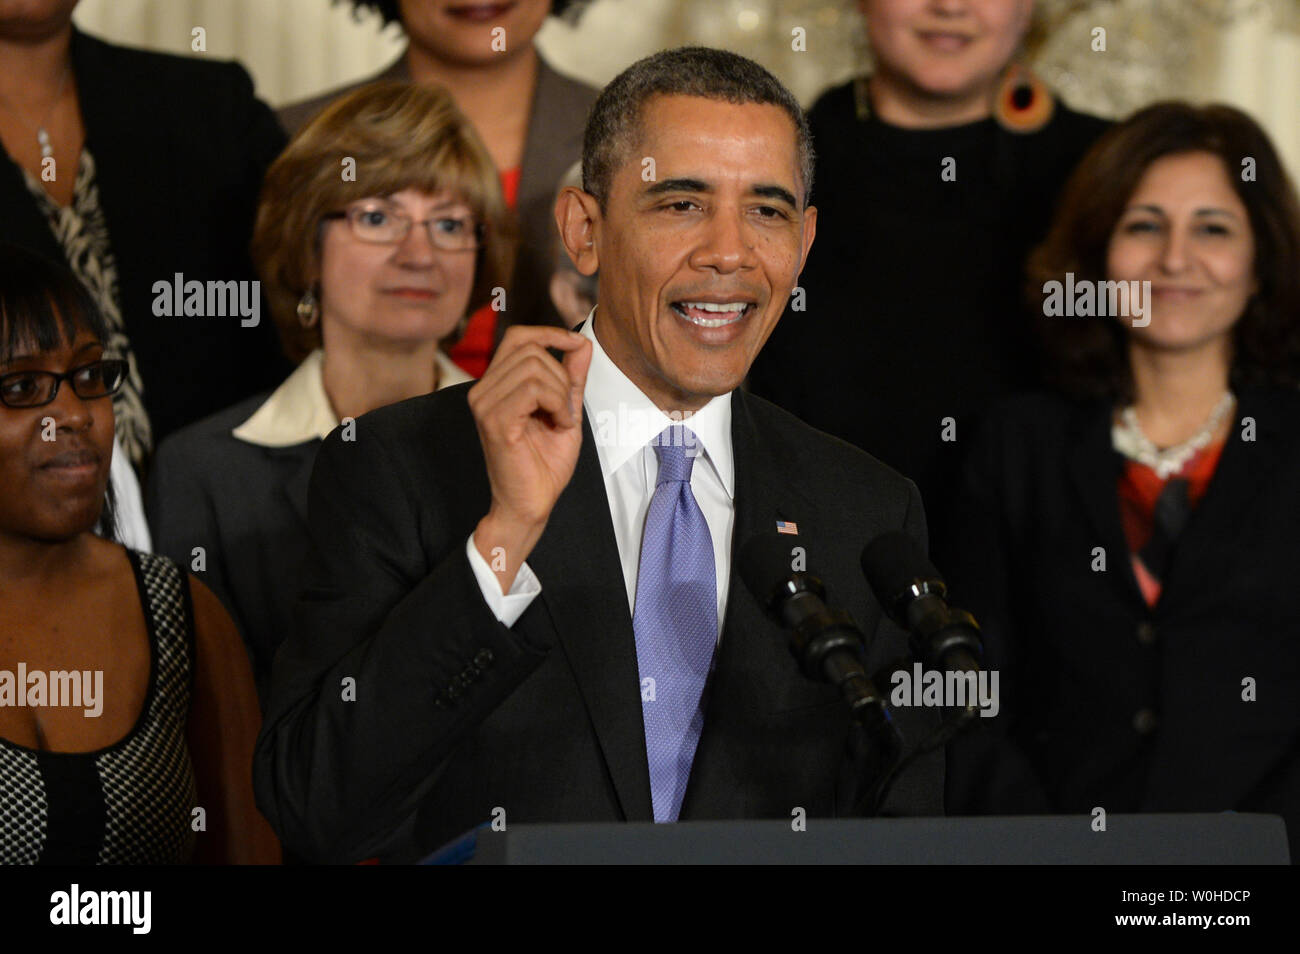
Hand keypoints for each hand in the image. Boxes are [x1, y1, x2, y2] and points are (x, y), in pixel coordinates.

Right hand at [467, 325, 591, 590]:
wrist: (532, 503)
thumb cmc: (545, 463)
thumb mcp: (566, 410)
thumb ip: (572, 376)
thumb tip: (582, 342)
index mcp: (496, 384)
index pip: (518, 337)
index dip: (550, 334)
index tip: (577, 346)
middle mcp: (483, 390)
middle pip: (530, 349)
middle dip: (562, 374)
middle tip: (566, 409)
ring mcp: (484, 404)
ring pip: (534, 368)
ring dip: (561, 393)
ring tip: (561, 420)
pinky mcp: (494, 420)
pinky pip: (533, 390)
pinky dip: (557, 404)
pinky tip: (558, 424)